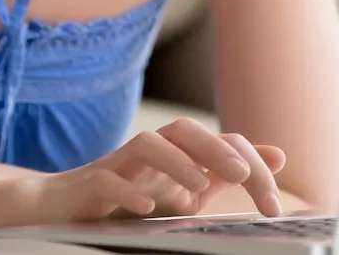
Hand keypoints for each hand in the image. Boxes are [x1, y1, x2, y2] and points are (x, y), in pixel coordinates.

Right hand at [25, 118, 286, 223]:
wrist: (61, 205)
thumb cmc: (129, 195)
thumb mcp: (186, 188)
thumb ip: (225, 172)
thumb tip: (277, 155)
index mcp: (178, 152)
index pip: (220, 142)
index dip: (252, 161)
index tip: (275, 196)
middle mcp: (151, 152)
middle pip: (184, 131)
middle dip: (216, 149)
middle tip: (244, 176)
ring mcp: (119, 164)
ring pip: (146, 144)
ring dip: (175, 162)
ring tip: (199, 188)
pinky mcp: (89, 184)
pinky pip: (106, 178)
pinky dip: (127, 189)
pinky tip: (145, 207)